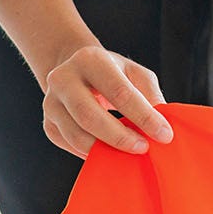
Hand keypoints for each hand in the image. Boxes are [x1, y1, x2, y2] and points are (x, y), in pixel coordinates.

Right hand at [40, 45, 172, 158]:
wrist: (75, 72)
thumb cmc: (111, 74)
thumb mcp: (134, 73)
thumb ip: (150, 95)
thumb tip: (161, 124)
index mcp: (89, 59)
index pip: (119, 92)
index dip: (144, 116)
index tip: (164, 134)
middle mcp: (63, 79)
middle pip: (90, 116)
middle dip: (120, 137)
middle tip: (143, 148)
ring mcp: (50, 103)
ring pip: (76, 136)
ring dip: (105, 150)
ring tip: (128, 153)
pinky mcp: (48, 124)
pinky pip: (69, 146)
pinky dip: (91, 154)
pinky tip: (108, 151)